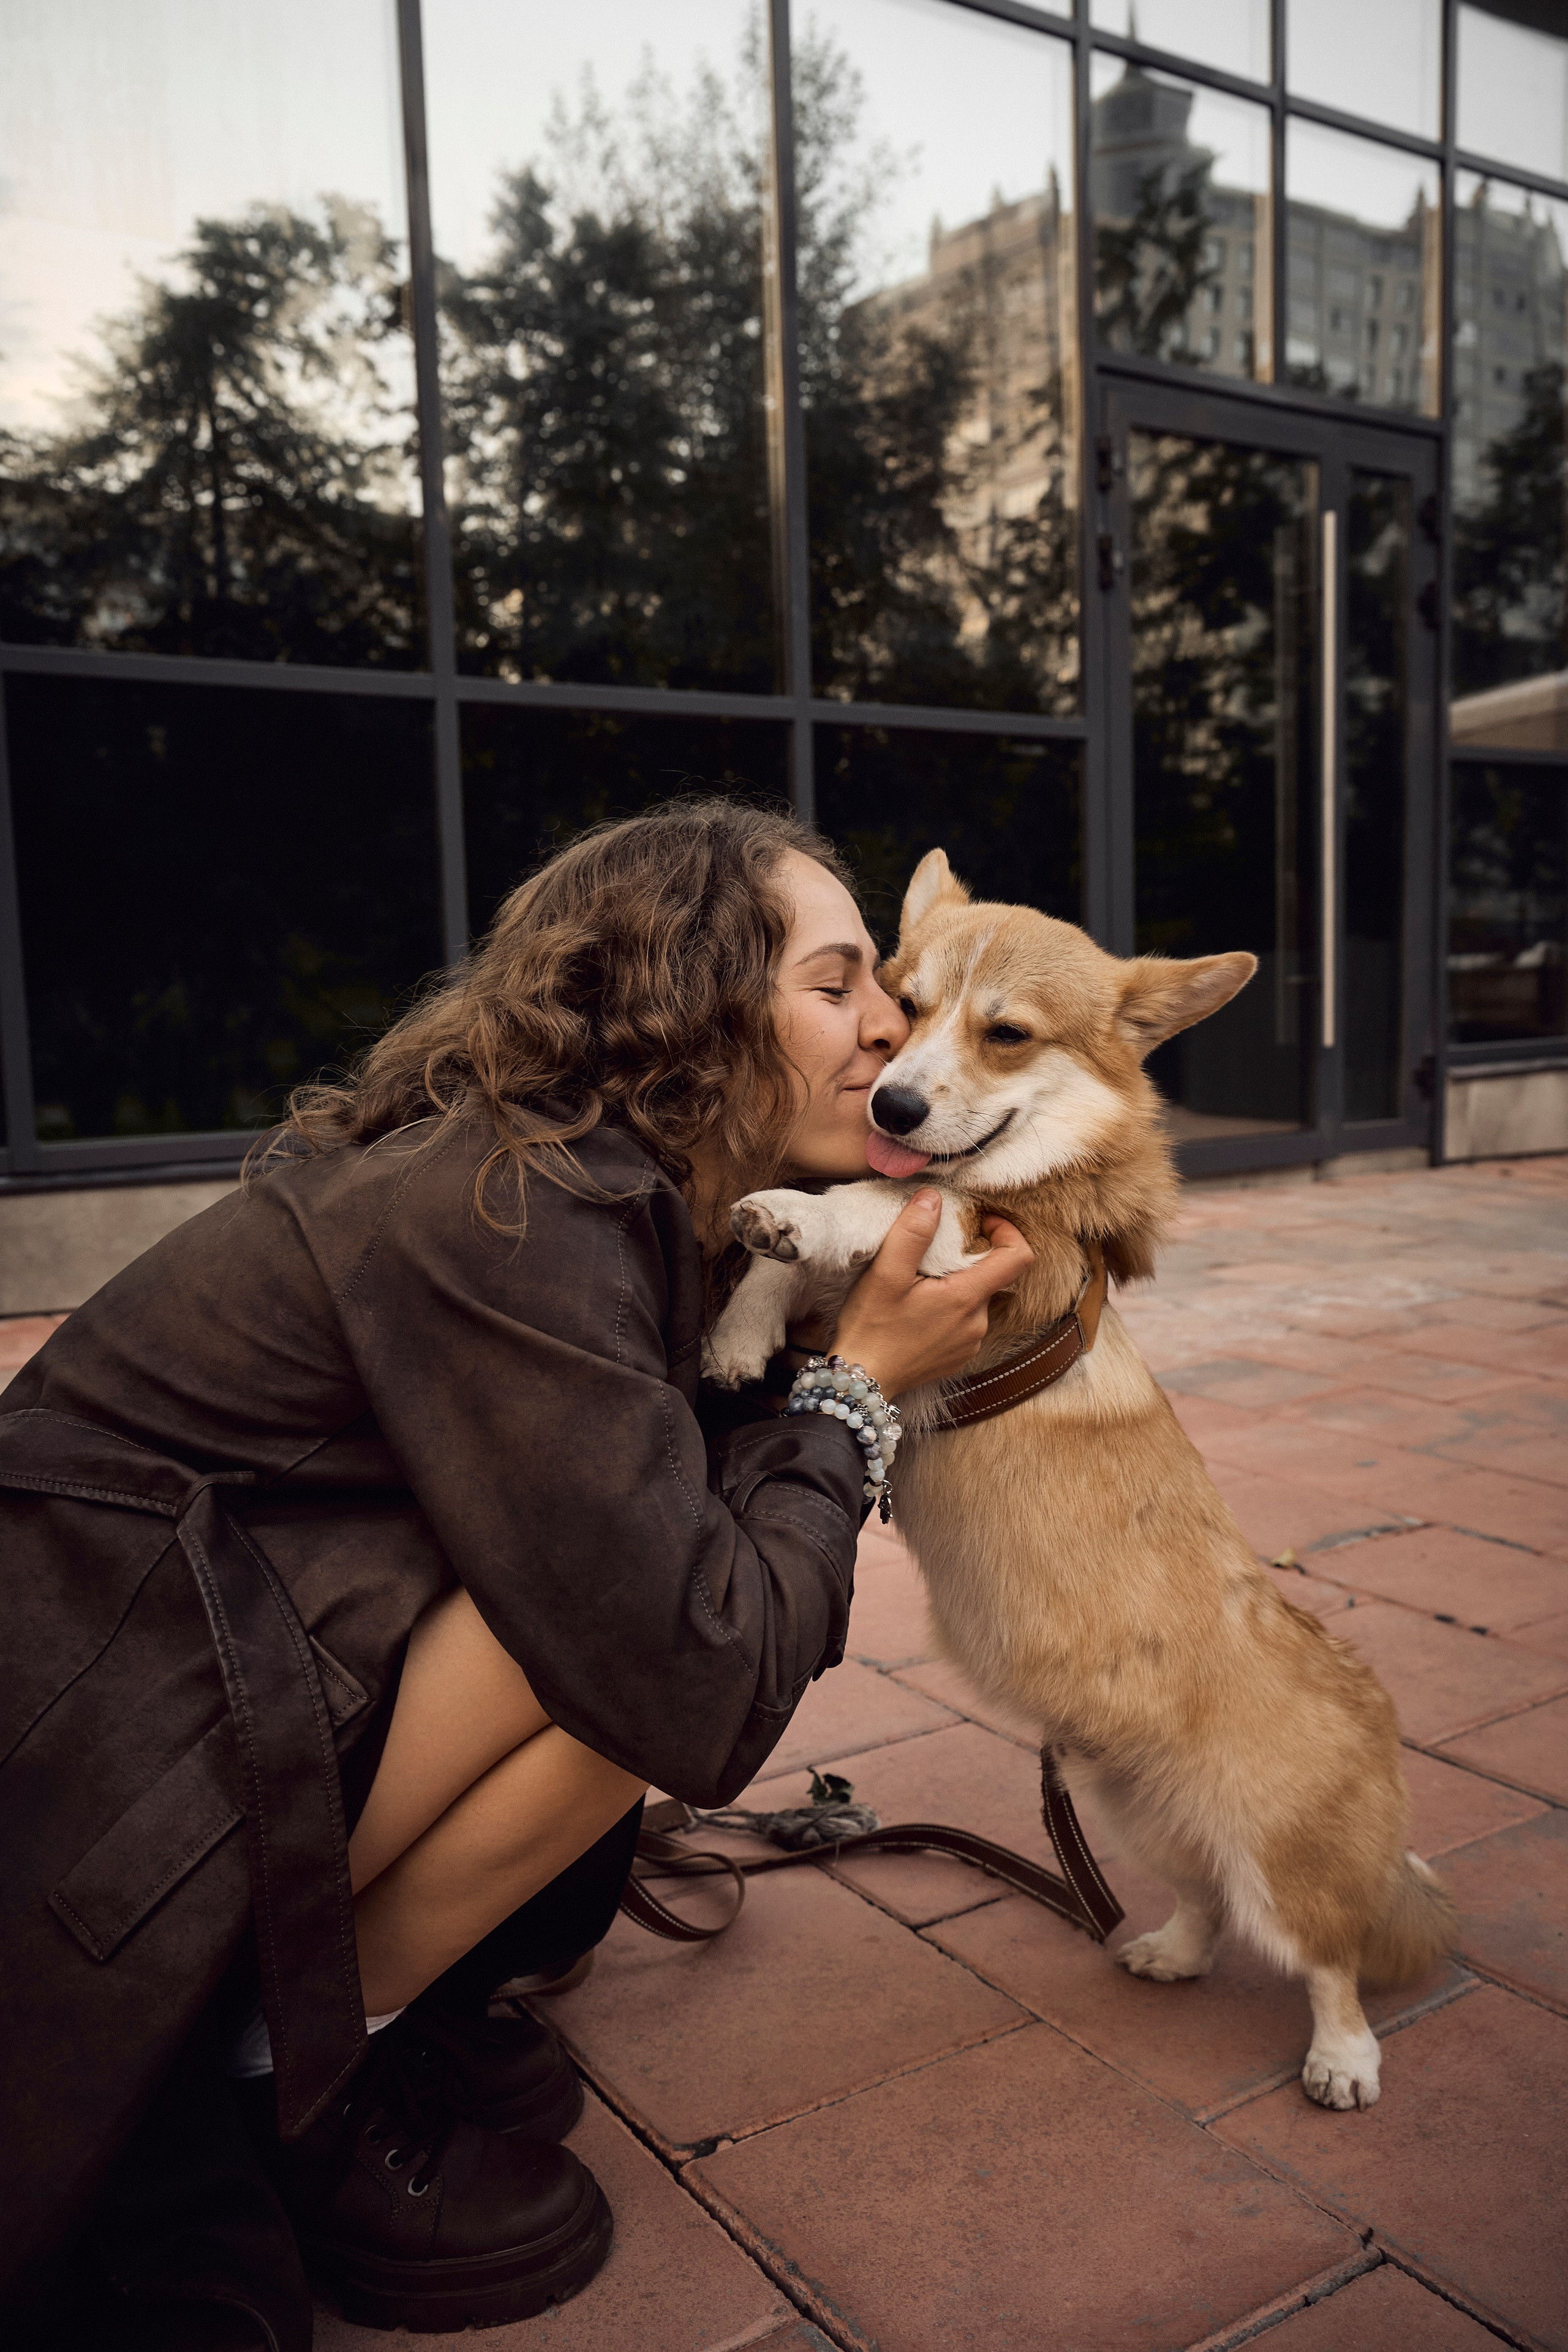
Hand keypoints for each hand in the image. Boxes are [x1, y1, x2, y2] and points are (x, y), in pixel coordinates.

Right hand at [829, 1190, 1031, 1398]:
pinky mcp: (959, 1356)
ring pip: (978, 1299)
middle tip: (936, 1249)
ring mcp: (970, 1343)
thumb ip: (912, 1232)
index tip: (983, 1221)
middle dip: (971, 1257)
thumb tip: (933, 1198)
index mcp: (966, 1299)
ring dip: (958, 1284)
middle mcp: (977, 1323)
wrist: (862, 1382)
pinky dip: (951, 1307)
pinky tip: (920, 1309)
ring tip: (921, 1282)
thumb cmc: (872, 1328)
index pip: (1018, 1258)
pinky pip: (966, 1321)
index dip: (1008, 1231)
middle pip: (994, 1277)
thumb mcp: (885, 1274)